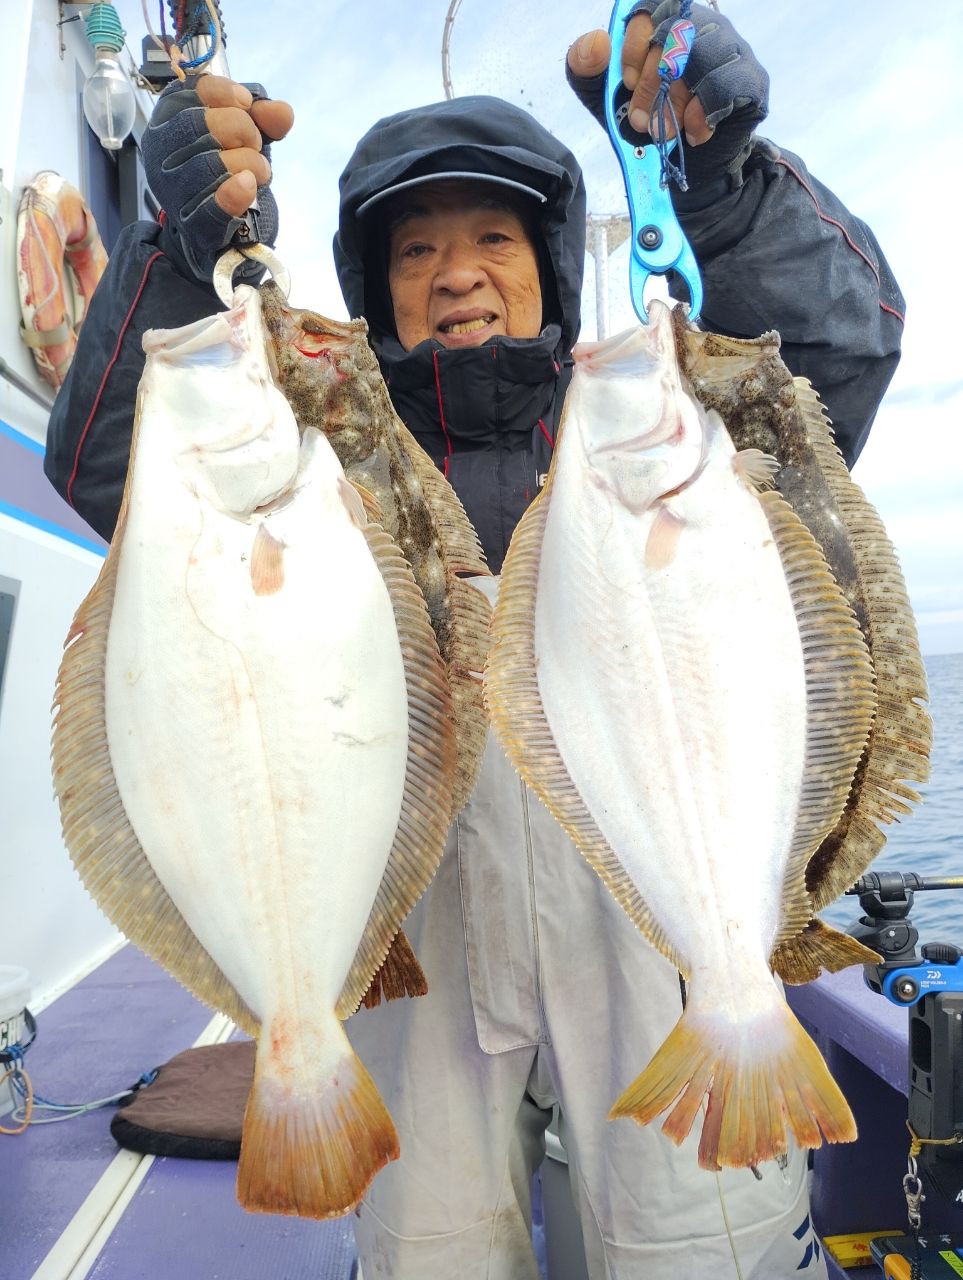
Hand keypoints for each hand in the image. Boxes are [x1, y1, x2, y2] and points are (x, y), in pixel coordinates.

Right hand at [140, 74, 293, 280]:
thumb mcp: (247, 132)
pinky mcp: (191, 224)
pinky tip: (248, 186)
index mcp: (170, 116)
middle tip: (254, 145)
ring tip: (257, 172)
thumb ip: (263, 116)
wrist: (224, 225)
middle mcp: (162, 149)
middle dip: (242, 130)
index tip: (246, 104)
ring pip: (210, 165)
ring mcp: (172, 188)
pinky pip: (211, 208)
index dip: (226, 94)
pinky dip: (233, 195)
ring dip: (249, 164)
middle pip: (200, 124)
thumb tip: (282, 113)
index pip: (192, 91)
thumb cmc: (229, 165)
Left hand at [566, 3, 767, 185]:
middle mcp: (701, 25)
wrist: (691, 165)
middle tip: (641, 122)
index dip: (634, 47)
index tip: (627, 84)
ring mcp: (730, 47)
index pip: (650, 8)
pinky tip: (692, 133)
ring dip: (676, 100)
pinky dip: (702, 113)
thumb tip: (597, 40)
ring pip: (703, 56)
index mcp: (666, 21)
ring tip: (665, 132)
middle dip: (651, 85)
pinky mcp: (750, 77)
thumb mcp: (606, 97)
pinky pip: (726, 84)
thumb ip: (587, 69)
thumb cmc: (650, 119)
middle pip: (675, 34)